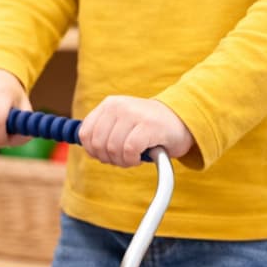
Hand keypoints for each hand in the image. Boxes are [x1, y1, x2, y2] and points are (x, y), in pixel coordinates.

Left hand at [79, 96, 194, 166]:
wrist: (181, 121)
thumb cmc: (148, 129)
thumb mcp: (121, 125)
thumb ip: (103, 133)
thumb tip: (88, 149)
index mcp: (109, 105)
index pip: (85, 134)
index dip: (93, 151)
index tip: (107, 155)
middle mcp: (118, 106)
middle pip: (98, 145)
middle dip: (108, 158)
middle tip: (123, 158)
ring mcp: (133, 114)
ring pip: (112, 149)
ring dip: (122, 161)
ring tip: (134, 157)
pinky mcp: (147, 126)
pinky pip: (129, 150)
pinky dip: (132, 160)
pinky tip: (140, 157)